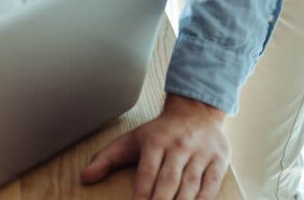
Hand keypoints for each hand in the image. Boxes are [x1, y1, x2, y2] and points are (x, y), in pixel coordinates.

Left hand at [81, 94, 229, 199]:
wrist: (196, 112)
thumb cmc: (160, 132)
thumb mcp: (130, 140)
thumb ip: (106, 159)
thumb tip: (85, 178)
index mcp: (155, 141)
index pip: (147, 173)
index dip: (142, 194)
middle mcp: (179, 147)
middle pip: (169, 181)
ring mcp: (200, 154)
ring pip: (190, 186)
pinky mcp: (218, 161)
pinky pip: (211, 186)